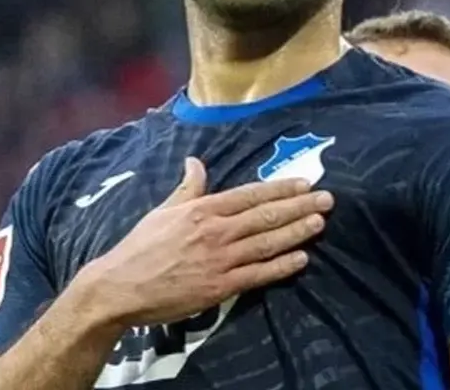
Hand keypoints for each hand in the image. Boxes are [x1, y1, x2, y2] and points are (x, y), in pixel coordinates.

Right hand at [75, 157, 332, 327]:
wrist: (121, 286)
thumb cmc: (140, 247)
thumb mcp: (163, 210)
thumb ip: (188, 187)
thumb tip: (196, 161)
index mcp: (203, 209)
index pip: (251, 194)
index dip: (281, 188)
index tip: (304, 183)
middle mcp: (216, 231)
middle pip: (266, 216)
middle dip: (300, 206)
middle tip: (327, 199)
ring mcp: (220, 260)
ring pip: (268, 243)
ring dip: (297, 232)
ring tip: (320, 222)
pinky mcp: (221, 287)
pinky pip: (259, 275)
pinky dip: (282, 266)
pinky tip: (301, 258)